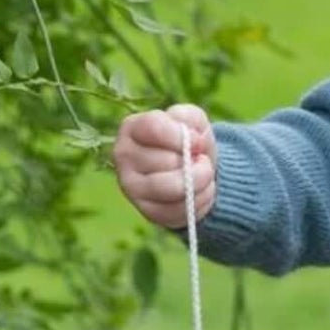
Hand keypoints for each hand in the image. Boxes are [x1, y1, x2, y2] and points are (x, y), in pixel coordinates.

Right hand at [114, 105, 216, 228]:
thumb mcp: (193, 120)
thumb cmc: (189, 141)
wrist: (194, 171)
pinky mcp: (146, 210)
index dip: (183, 136)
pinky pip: (178, 211)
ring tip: (206, 177)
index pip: (153, 127)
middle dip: (196, 163)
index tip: (199, 142)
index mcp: (133, 127)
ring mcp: (131, 186)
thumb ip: (190, 118)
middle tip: (202, 162)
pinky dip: (199, 202)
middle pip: (167, 160)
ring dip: (200, 183)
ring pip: (172, 188)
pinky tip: (201, 192)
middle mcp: (123, 155)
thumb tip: (193, 141)